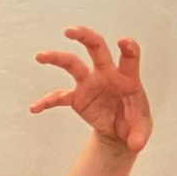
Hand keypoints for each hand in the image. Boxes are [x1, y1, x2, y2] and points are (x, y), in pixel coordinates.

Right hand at [31, 27, 151, 152]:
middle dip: (85, 37)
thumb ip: (139, 136)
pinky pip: (58, 97)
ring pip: (72, 64)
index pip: (129, 58)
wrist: (120, 131)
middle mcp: (106, 74)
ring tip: (40, 56)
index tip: (123, 41)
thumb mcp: (141, 130)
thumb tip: (135, 145)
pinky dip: (46, 102)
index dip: (128, 48)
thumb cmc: (134, 122)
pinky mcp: (77, 97)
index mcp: (127, 78)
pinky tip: (35, 108)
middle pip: (96, 48)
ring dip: (57, 58)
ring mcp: (89, 83)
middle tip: (70, 31)